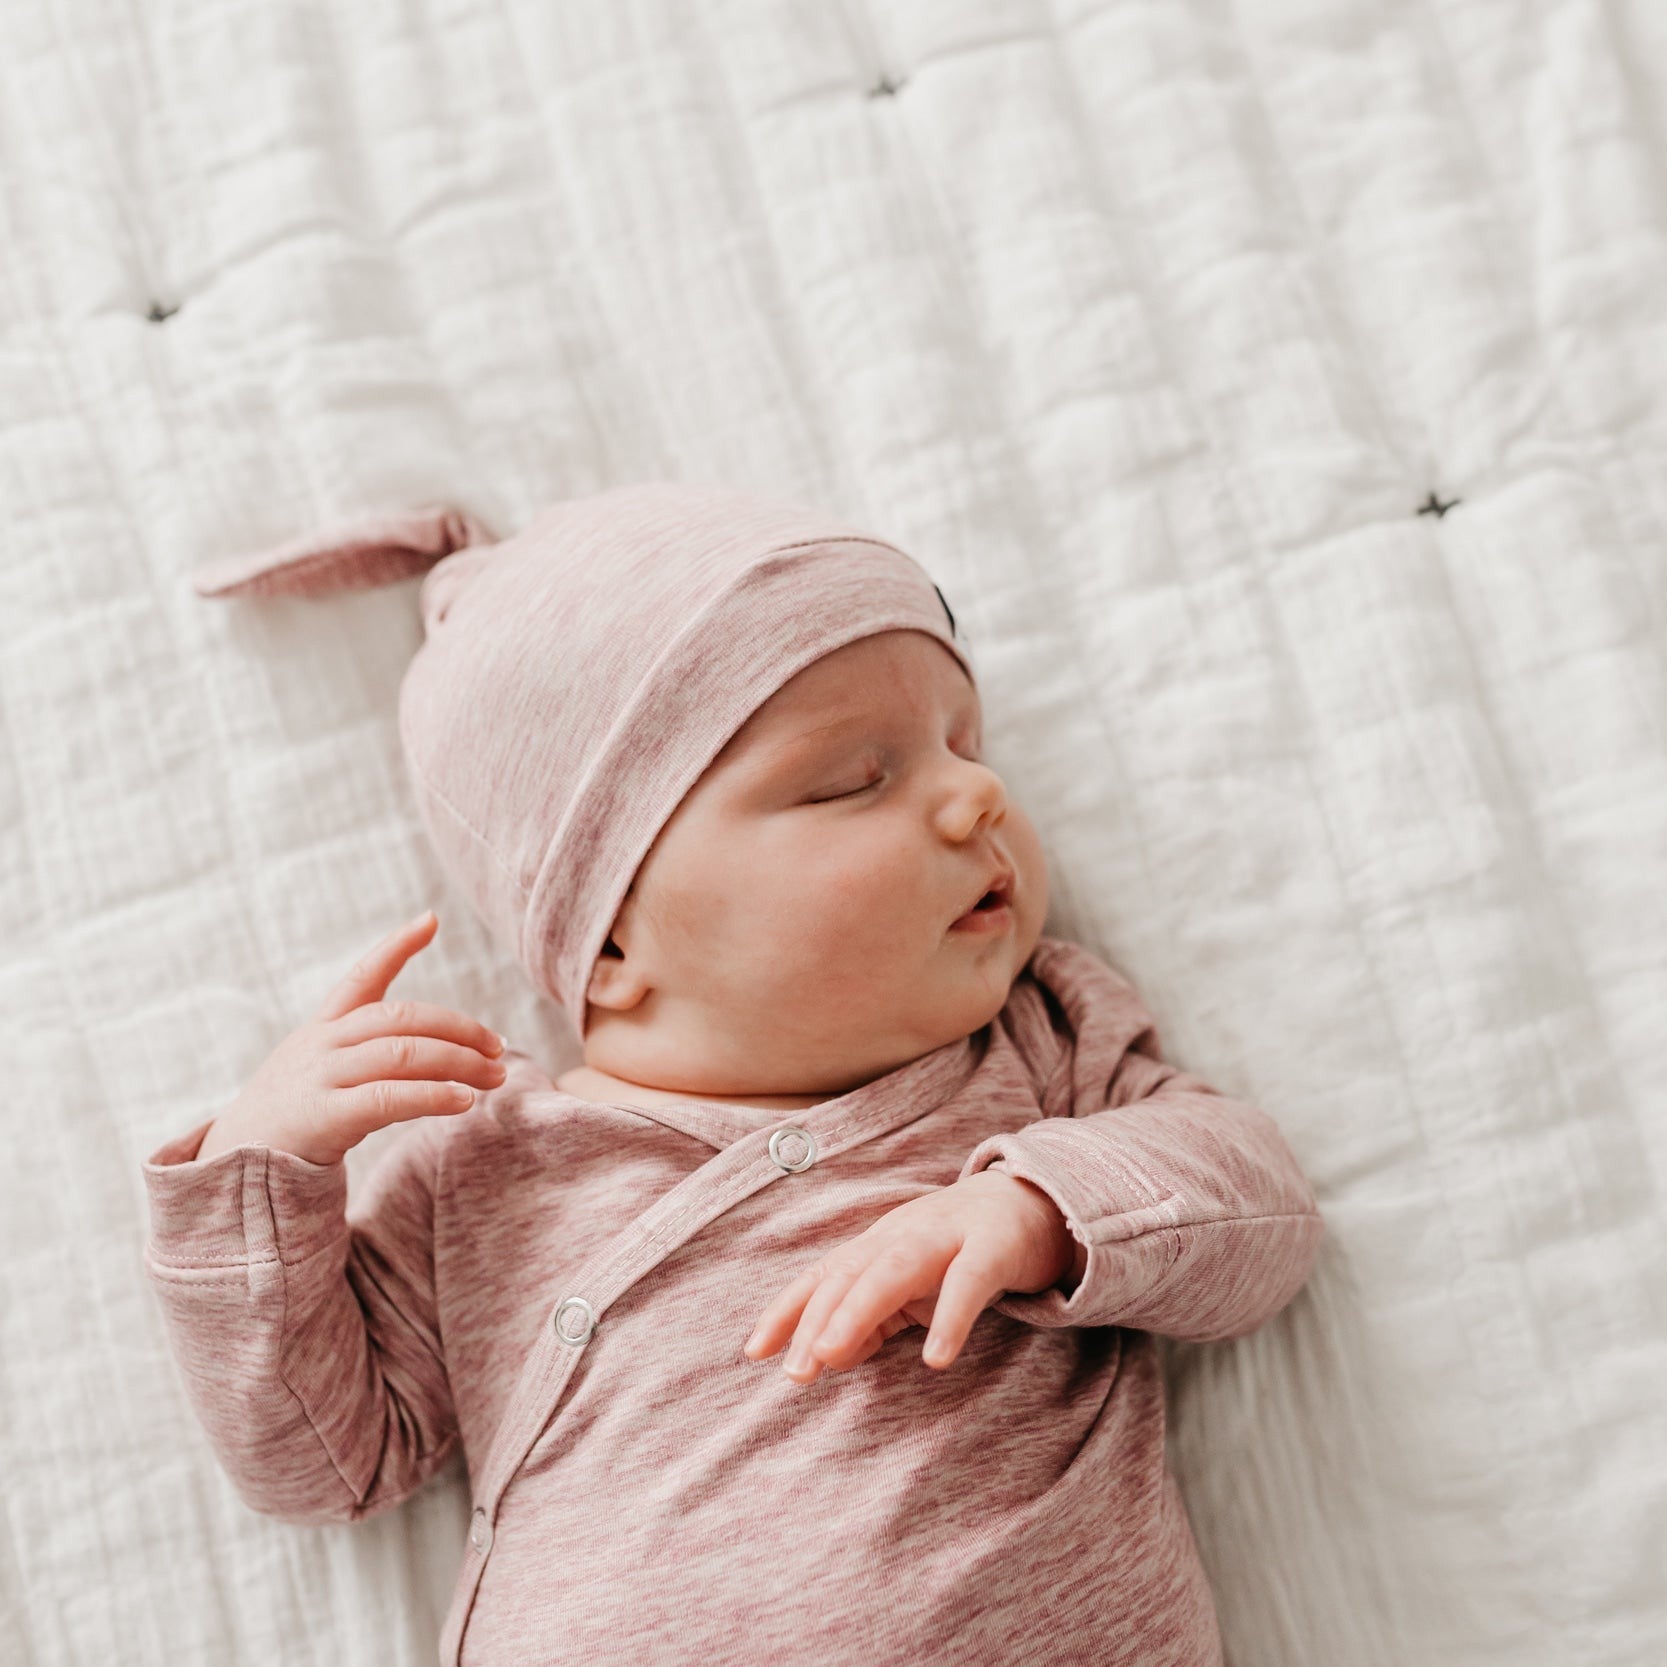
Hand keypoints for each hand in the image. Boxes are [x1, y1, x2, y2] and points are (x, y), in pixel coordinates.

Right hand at [194, 911, 506, 1166]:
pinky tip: (463, 1100)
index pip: (361, 977)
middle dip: (458, 1029)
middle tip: (499, 1048)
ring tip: (495, 1076)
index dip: (395, 947)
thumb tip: (436, 1046)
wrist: (231, 1171)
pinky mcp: (322, 1118)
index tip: (430, 920)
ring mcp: (319, 1078)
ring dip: (457, 1062)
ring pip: (401, 1054)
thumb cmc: (292, 1119)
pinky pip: (386, 1099)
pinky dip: (431, 1095)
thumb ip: (367, 1052)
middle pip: (401, 1019)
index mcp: (321, 1028)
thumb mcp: (320, 1071)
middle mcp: (321, 1045)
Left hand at [742, 1170, 1081, 1382]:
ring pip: (895, 1269)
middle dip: (816, 1319)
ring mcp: (947, 1236)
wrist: (1033, 1203)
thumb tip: (829, 1357)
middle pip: (849, 1273)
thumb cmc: (959, 1252)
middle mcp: (903, 1234)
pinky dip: (951, 1317)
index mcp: (878, 1245)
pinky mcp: (994, 1247)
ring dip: (859, 1310)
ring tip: (831, 1354)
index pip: (824, 1276)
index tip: (753, 1352)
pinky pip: (969, 1282)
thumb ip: (871, 1319)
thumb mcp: (910, 1286)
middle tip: (794, 1371)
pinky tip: (937, 1359)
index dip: (787, 1309)